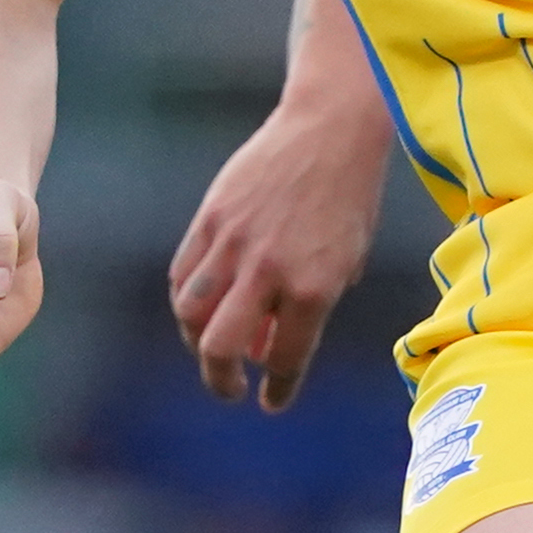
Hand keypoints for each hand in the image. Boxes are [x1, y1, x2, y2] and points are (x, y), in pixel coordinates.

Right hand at [170, 94, 390, 406]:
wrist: (329, 129)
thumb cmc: (348, 198)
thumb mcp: (345, 261)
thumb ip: (309, 308)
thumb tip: (265, 347)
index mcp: (313, 287)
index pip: (285, 359)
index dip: (278, 390)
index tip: (271, 402)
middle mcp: (268, 271)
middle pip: (220, 347)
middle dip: (221, 381)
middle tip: (231, 389)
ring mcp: (234, 244)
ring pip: (191, 314)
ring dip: (197, 342)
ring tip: (212, 347)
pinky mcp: (210, 218)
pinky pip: (183, 275)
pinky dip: (187, 301)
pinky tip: (201, 308)